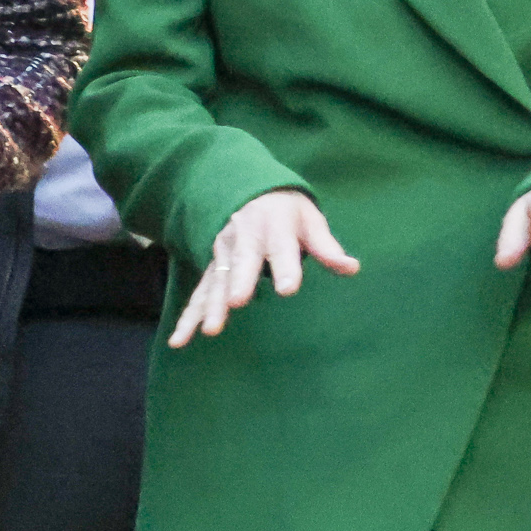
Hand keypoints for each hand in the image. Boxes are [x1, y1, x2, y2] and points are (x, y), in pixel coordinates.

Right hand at [171, 189, 358, 347]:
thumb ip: (326, 247)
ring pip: (217, 281)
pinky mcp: (212, 268)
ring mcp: (224, 254)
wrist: (247, 190)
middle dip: (238, 283)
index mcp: (274, 227)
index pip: (281, 248)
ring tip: (210, 330)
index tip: (287, 289)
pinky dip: (188, 316)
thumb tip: (352, 268)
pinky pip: (199, 293)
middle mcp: (245, 239)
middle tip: (237, 302)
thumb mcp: (309, 220)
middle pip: (242, 263)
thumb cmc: (286, 212)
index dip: (285, 268)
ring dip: (211, 305)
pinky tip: (179, 341)